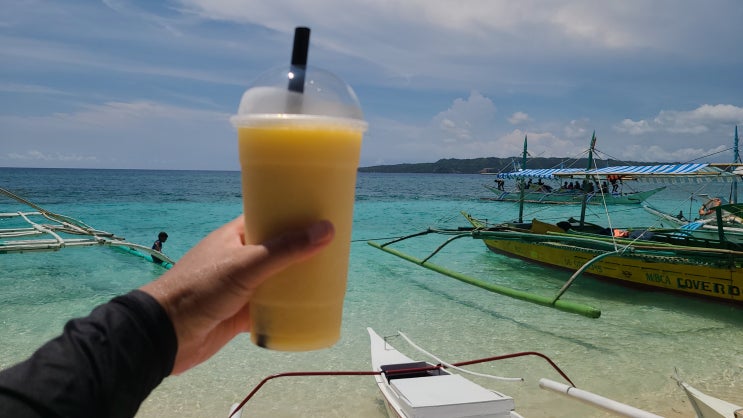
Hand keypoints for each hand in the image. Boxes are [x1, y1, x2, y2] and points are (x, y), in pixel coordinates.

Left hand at [140, 216, 334, 373]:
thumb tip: (326, 230)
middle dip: (302, 250)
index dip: (293, 213)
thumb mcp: (246, 265)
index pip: (269, 216)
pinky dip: (289, 308)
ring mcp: (242, 286)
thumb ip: (285, 250)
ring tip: (330, 277)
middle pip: (278, 249)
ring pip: (277, 279)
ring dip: (298, 280)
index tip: (322, 212)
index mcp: (235, 235)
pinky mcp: (242, 313)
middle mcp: (240, 258)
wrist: (165, 335)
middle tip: (335, 248)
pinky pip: (272, 307)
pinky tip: (311, 308)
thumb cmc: (201, 288)